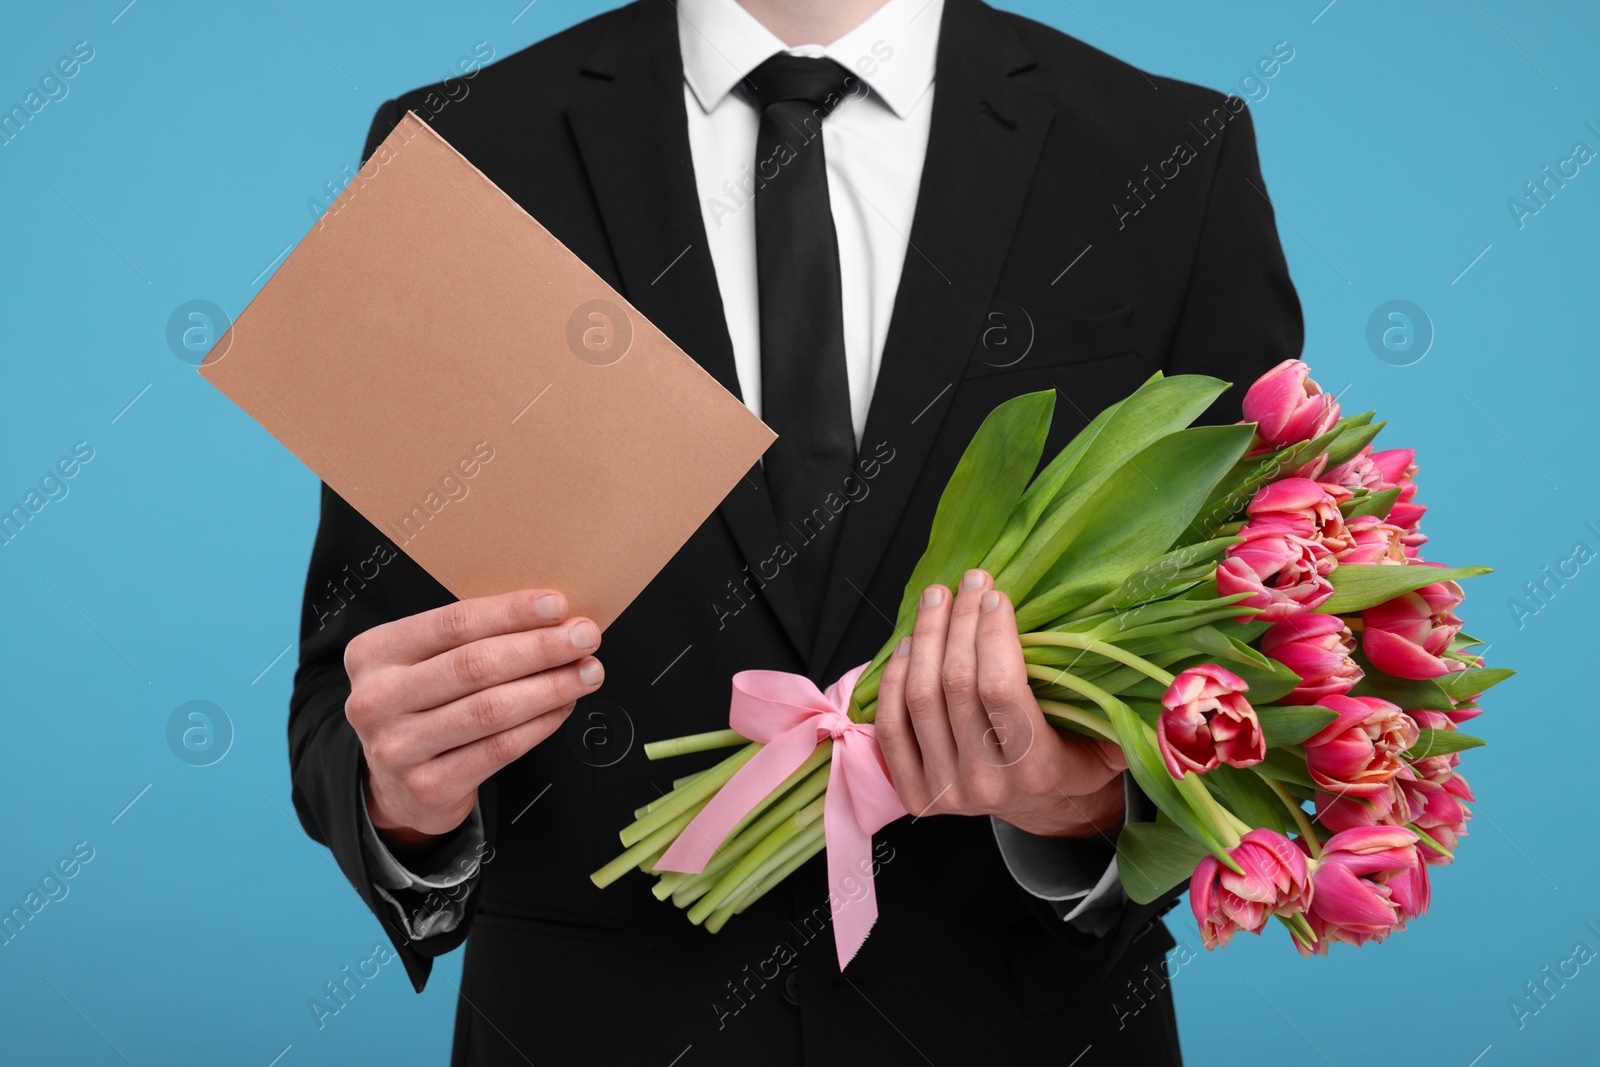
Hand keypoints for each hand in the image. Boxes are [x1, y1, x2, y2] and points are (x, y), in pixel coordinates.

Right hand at [344, 588, 602, 853]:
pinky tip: (563, 706)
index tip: (558, 605)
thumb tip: (552, 618)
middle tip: (584, 638)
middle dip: (540, 648)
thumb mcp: (424, 664)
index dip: (511, 612)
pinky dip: (541, 724)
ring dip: (550, 687)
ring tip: (585, 672)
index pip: (452, 623)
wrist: (395, 785)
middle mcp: (377, 700)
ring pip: (491, 709)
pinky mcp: (427, 787)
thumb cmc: (422, 707)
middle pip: (474, 665)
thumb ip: (470, 640)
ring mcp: (398, 748)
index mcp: (374, 654)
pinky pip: (499, 749)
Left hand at [875, 569, 1126, 837]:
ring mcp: (945, 793)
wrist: (1040, 808)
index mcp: (1038, 770)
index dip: (992, 634)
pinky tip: (909, 642)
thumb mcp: (1111, 739)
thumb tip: (1157, 662)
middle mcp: (986, 787)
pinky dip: (892, 677)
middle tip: (965, 581)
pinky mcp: (915, 792)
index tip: (995, 595)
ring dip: (924, 638)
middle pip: (955, 686)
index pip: (1002, 690)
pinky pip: (890, 725)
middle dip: (958, 622)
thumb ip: (1125, 707)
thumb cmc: (1076, 757)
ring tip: (937, 599)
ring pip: (919, 698)